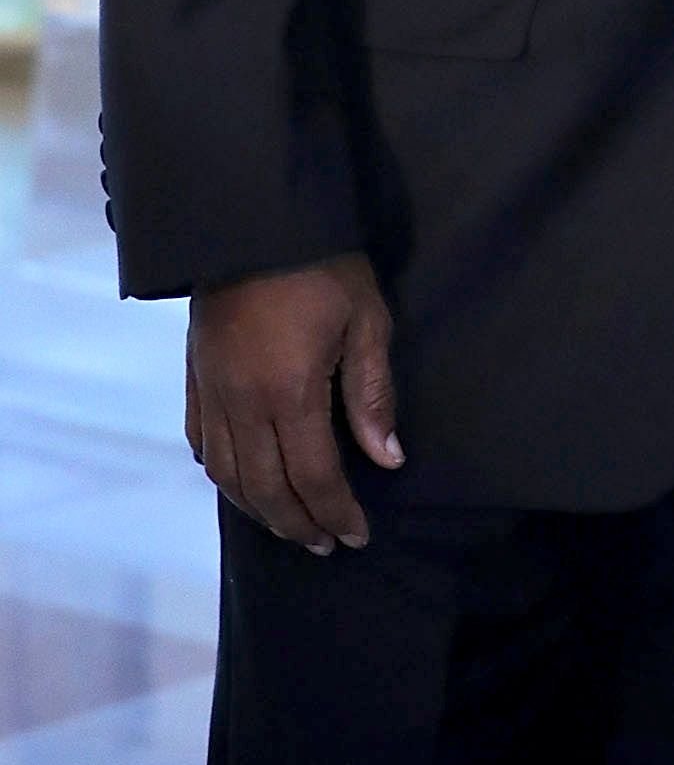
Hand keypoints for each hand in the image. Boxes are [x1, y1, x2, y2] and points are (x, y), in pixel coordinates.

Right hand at [185, 254, 401, 553]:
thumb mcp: (366, 319)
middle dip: (298, 524)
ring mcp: (211, 392)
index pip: (313, 477)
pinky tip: (241, 482)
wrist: (253, 219)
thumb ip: (372, 394)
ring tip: (289, 526)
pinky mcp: (194, 377)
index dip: (336, 513)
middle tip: (325, 545)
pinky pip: (201, 443)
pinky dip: (222, 474)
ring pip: (228, 475)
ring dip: (259, 510)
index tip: (357, 536)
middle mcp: (242, 404)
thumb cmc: (323, 265)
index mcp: (290, 392)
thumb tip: (388, 459)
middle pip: (266, 489)